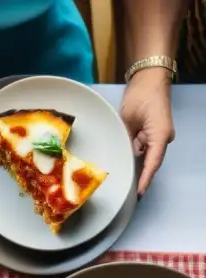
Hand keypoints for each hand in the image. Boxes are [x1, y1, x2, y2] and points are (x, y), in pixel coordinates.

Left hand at [120, 67, 174, 196]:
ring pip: (143, 156)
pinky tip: (122, 163)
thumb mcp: (130, 120)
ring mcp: (156, 136)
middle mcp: (160, 139)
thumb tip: (123, 154)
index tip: (139, 192)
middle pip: (149, 162)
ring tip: (120, 180)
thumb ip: (128, 139)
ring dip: (133, 164)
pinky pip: (140, 148)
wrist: (147, 80)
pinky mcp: (149, 133)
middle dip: (138, 175)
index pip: (152, 163)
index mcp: (160, 136)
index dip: (145, 178)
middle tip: (126, 192)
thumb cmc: (142, 96)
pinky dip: (132, 154)